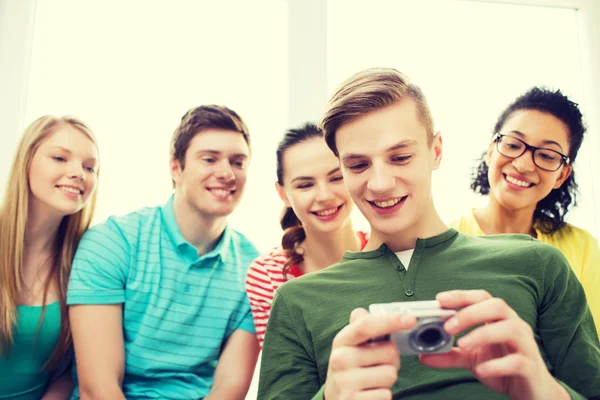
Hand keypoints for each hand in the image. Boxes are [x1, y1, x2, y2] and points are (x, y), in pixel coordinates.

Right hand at [324, 308, 416, 399]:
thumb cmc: (349, 370)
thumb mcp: (349, 347)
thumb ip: (359, 328)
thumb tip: (361, 312)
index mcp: (341, 341)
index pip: (366, 326)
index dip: (390, 320)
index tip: (410, 318)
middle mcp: (340, 359)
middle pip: (389, 351)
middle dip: (392, 359)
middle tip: (379, 365)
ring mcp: (345, 382)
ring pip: (391, 374)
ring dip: (388, 379)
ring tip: (373, 380)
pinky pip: (386, 395)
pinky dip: (383, 395)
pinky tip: (370, 393)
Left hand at [419, 290, 568, 399]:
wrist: (532, 391)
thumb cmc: (503, 366)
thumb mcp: (472, 359)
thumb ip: (449, 355)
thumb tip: (422, 356)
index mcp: (499, 318)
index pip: (482, 297)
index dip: (462, 295)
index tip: (440, 300)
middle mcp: (515, 325)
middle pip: (497, 306)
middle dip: (470, 313)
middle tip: (448, 327)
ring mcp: (526, 345)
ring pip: (510, 328)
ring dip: (483, 334)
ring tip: (461, 346)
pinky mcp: (531, 366)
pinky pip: (517, 361)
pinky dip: (497, 365)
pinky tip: (481, 371)